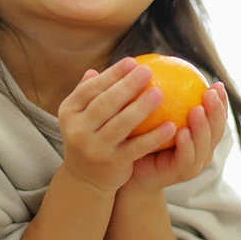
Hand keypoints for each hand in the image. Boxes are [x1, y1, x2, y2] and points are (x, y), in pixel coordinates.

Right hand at [57, 57, 177, 193]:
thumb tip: (101, 69)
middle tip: (147, 71)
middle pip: (105, 104)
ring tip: (160, 93)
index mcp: (69, 112)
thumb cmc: (90, 136)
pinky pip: (136, 147)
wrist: (85, 178)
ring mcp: (94, 148)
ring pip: (120, 124)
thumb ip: (90, 93)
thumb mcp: (82, 116)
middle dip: (127, 85)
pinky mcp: (112, 163)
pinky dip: (153, 137)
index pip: (91, 89)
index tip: (132, 61)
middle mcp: (78, 130)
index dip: (112, 74)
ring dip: (141, 108)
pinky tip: (171, 126)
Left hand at [121, 82, 228, 195]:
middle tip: (210, 93)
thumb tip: (159, 63)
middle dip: (216, 111)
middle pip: (217, 129)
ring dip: (203, 127)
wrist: (129, 169)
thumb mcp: (153, 114)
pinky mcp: (180, 174)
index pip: (216, 116)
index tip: (217, 84)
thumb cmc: (141, 137)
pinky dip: (186, 145)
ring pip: (205, 144)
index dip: (221, 102)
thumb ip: (162, 95)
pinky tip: (181, 132)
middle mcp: (201, 148)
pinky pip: (186, 159)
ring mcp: (193, 163)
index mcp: (200, 134)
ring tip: (197, 110)